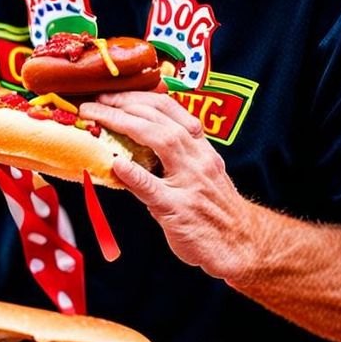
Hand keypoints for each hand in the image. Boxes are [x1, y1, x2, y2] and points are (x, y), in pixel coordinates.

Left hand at [88, 90, 254, 284]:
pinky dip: (133, 174)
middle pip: (162, 120)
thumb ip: (177, 160)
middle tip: (97, 101)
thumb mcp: (203, 177)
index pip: (173, 110)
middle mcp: (199, 160)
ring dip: (124, 124)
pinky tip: (115, 164)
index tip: (115, 95)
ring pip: (161, 141)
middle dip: (126, 105)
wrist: (243, 246)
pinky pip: (154, 189)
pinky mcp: (180, 211)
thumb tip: (139, 148)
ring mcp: (191, 184)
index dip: (140, 97)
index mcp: (202, 150)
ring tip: (97, 117)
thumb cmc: (218, 214)